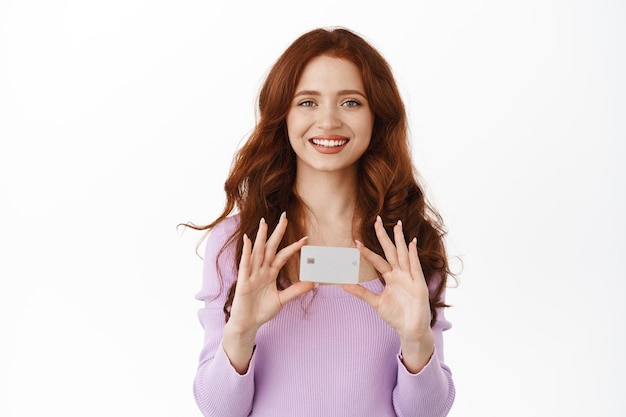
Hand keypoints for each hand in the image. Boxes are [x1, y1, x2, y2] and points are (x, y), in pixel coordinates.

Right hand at [228, 212, 313, 334]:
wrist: (248, 324)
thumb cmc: (262, 311)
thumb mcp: (282, 300)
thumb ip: (295, 290)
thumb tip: (313, 283)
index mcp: (270, 273)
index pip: (283, 256)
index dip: (293, 247)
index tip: (305, 238)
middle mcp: (261, 270)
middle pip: (270, 247)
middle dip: (277, 233)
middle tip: (284, 217)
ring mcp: (252, 274)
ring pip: (258, 252)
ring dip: (261, 237)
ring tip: (264, 222)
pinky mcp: (243, 281)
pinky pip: (245, 264)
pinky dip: (247, 252)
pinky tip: (248, 240)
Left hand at [342, 216, 433, 371]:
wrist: (410, 329)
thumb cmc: (396, 316)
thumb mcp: (376, 303)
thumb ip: (362, 293)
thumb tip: (343, 285)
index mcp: (391, 277)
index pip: (377, 260)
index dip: (367, 251)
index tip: (356, 242)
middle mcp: (400, 274)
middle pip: (391, 250)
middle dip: (385, 236)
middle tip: (378, 220)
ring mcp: (410, 277)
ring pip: (404, 254)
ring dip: (401, 240)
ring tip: (397, 225)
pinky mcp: (419, 284)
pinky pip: (415, 266)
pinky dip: (413, 255)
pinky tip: (411, 243)